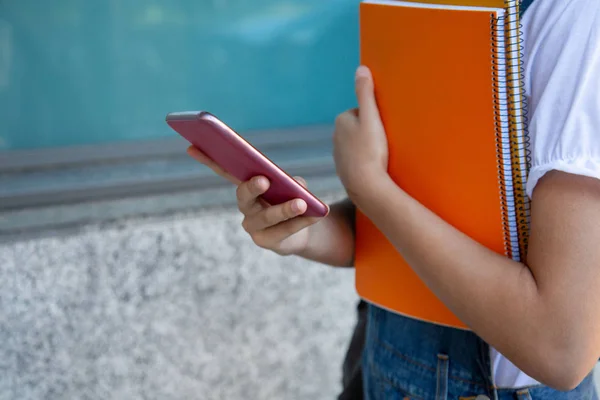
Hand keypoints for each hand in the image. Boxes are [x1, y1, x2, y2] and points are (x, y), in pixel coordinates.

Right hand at [187, 146, 321, 255]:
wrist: (304, 231)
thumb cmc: (293, 199)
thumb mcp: (295, 186)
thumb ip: (292, 182)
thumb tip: (294, 185)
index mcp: (247, 187)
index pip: (224, 171)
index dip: (208, 160)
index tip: (192, 146)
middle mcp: (245, 207)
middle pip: (243, 196)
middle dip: (252, 187)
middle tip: (264, 179)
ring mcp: (254, 226)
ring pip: (267, 217)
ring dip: (284, 209)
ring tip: (301, 203)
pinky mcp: (267, 242)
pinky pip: (283, 231)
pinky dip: (301, 222)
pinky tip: (316, 214)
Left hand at [333, 65, 388, 199]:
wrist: (366, 186)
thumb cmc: (370, 150)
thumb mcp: (372, 117)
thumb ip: (366, 93)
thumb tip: (361, 69)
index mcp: (341, 121)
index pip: (363, 111)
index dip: (376, 118)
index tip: (383, 129)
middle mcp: (336, 137)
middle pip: (361, 128)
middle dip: (372, 132)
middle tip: (384, 142)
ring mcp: (340, 155)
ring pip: (359, 144)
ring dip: (370, 147)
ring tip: (381, 156)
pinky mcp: (345, 171)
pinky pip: (359, 160)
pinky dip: (367, 162)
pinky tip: (376, 168)